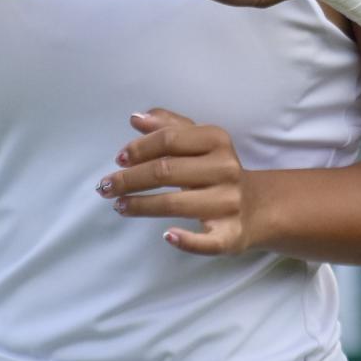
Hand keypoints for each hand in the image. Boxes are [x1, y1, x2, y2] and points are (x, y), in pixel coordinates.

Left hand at [97, 108, 268, 256]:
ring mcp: (229, 203)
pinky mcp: (231, 234)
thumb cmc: (216, 169)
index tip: (118, 158)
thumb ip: (169, 126)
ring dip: (141, 206)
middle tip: (105, 186)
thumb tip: (136, 118)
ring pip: (176, 204)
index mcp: (217, 141)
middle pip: (167, 171)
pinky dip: (186, 240)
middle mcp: (225, 169)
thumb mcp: (199, 141)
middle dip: (129, 179)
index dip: (139, 148)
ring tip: (119, 205)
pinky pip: (207, 241)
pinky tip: (166, 236)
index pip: (169, 140)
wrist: (256, 207)